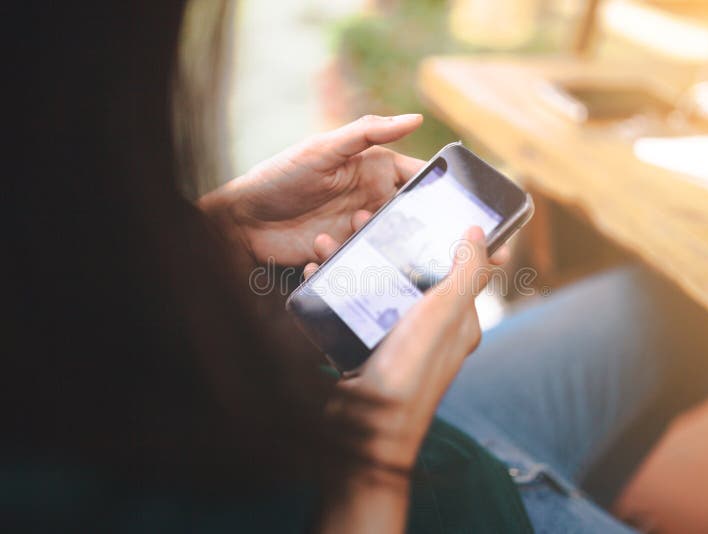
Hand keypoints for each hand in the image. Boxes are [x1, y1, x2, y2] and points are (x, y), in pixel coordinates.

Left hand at [199, 114, 426, 265]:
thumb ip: (368, 132)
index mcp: (374, 171)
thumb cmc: (281, 175)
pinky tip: (314, 250)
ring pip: (383, 245)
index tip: (449, 205)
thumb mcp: (324, 149)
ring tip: (331, 235)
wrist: (240, 219)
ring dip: (363, 244)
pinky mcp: (341, 255)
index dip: (435, 190)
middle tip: (376, 226)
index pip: (417, 179)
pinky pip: (356, 263)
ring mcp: (356, 230)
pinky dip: (338, 260)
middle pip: (407, 218)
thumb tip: (417, 119)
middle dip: (402, 227)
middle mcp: (371, 201)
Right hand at [305, 223, 503, 471]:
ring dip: (355, 257)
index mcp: (458, 319)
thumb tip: (481, 233)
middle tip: (362, 218)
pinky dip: (335, 283)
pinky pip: (353, 305)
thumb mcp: (444, 315)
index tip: (422, 208)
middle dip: (388, 241)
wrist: (363, 434)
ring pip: (379, 283)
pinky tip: (317, 269)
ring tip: (330, 240)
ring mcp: (396, 337)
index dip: (444, 234)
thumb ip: (466, 273)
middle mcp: (430, 326)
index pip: (460, 266)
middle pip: (412, 270)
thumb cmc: (410, 375)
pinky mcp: (365, 347)